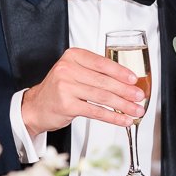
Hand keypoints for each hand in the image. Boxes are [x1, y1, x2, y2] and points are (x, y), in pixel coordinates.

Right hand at [21, 48, 146, 136]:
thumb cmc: (59, 89)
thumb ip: (96, 73)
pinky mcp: (67, 105)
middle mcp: (67, 69)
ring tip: (136, 110)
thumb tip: (127, 81)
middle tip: (139, 96)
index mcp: (73, 56)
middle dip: (126, 90)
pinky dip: (112, 117)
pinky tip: (123, 120)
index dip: (121, 72)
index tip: (134, 79)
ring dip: (123, 105)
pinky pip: (96, 111)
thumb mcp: (74, 72)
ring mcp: (65, 87)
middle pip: (104, 81)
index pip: (102, 63)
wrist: (36, 107)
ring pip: (102, 96)